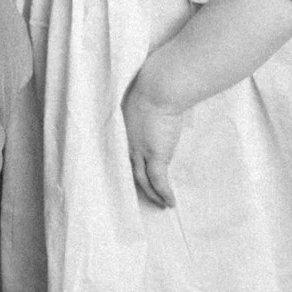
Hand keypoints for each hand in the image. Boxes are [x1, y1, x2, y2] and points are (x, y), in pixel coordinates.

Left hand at [120, 80, 192, 208]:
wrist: (159, 89)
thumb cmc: (152, 87)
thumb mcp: (141, 98)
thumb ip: (142, 108)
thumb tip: (150, 107)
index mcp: (121, 129)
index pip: (122, 154)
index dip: (130, 166)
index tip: (136, 175)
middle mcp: (127, 144)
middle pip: (131, 171)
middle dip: (140, 186)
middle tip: (147, 196)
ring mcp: (140, 151)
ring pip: (144, 180)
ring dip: (153, 194)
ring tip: (162, 204)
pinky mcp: (155, 155)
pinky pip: (159, 181)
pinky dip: (164, 193)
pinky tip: (170, 202)